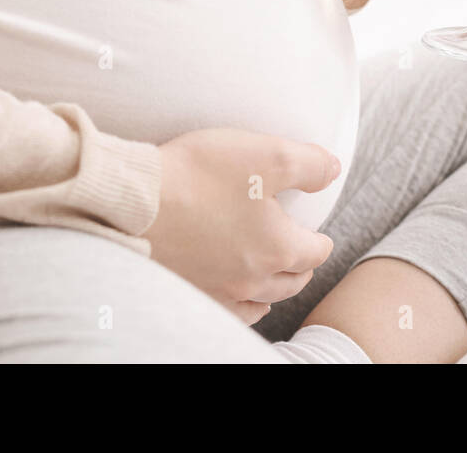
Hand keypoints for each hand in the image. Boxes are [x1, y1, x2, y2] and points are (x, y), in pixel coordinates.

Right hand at [143, 128, 339, 324]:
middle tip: (301, 253)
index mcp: (277, 247)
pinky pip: (229, 312)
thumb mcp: (266, 154)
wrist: (134, 201)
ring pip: (262, 300)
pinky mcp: (190, 292)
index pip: (315, 252)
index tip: (319, 234)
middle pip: (292, 282)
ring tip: (275, 276)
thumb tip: (332, 170)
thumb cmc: (198, 175)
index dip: (321, 240)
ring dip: (275, 287)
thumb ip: (308, 163)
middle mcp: (252, 279)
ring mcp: (219, 290)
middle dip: (302, 267)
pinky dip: (243, 305)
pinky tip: (238, 295)